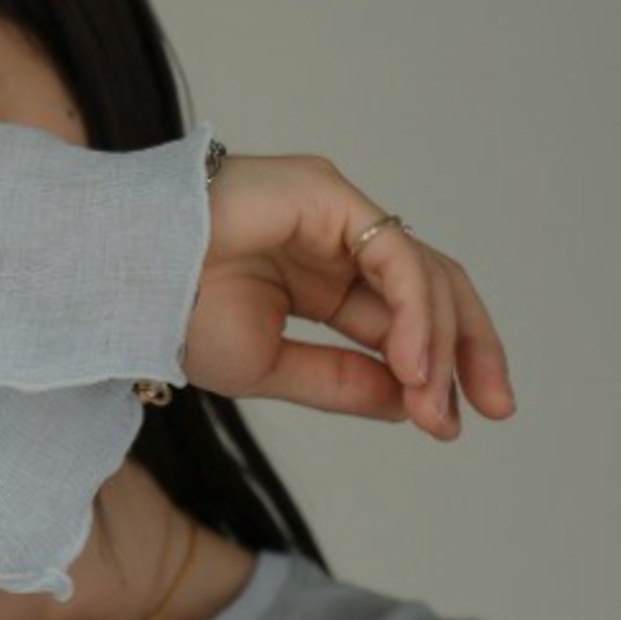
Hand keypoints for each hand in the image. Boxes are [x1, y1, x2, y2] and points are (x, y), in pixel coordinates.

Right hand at [187, 151, 513, 438]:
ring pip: (422, 274)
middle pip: (433, 288)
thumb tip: (410, 404)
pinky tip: (414, 365)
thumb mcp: (271, 370)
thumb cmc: (176, 319)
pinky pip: (394, 256)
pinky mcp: (329, 194)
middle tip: (494, 407)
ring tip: (434, 403)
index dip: (436, 371)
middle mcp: (337, 243)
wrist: (126, 284)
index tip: (453, 425)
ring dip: (437, 344)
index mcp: (321, 282)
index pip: (402, 320)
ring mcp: (337, 213)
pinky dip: (413, 313)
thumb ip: (342, 383)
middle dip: (471, 347)